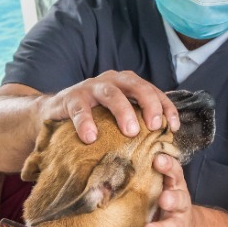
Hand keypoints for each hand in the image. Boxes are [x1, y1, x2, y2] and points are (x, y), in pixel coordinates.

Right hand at [39, 70, 179, 143]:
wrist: (54, 112)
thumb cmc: (94, 117)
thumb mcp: (117, 117)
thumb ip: (136, 123)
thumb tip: (162, 146)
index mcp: (127, 84)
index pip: (153, 91)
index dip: (166, 108)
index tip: (173, 128)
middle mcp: (112, 81)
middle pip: (137, 86)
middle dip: (149, 105)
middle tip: (154, 127)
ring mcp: (91, 87)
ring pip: (112, 94)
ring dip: (124, 112)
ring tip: (131, 132)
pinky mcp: (71, 98)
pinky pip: (80, 109)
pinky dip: (86, 122)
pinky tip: (91, 138)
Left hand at [142, 154, 200, 226]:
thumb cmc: (168, 204)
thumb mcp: (163, 187)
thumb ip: (149, 173)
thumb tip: (119, 149)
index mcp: (175, 187)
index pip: (175, 174)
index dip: (169, 166)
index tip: (158, 159)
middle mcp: (180, 205)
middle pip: (179, 200)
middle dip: (172, 199)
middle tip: (164, 198)